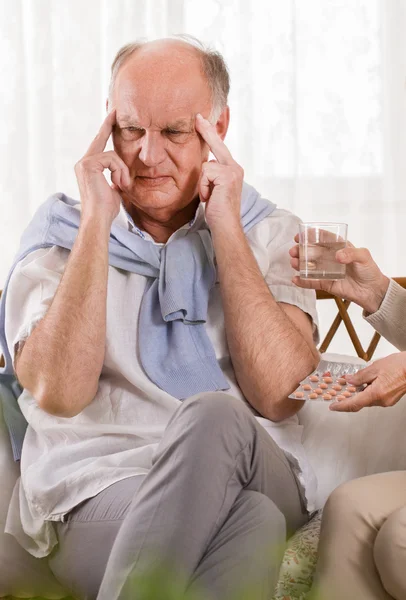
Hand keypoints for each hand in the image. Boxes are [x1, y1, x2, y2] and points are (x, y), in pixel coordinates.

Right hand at [74, 109, 130, 225]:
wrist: (98, 219)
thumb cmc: (106, 210)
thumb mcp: (114, 190)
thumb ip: (116, 177)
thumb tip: (122, 175)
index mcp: (89, 167)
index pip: (99, 144)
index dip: (105, 130)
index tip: (112, 117)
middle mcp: (83, 162)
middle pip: (100, 138)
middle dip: (108, 124)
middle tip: (116, 109)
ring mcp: (84, 162)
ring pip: (113, 155)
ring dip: (123, 171)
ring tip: (122, 185)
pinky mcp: (88, 165)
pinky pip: (113, 160)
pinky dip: (120, 172)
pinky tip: (118, 184)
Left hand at [194, 113, 243, 231]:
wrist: (225, 226)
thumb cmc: (217, 212)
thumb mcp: (213, 189)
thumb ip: (212, 175)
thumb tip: (205, 164)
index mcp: (232, 169)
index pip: (220, 148)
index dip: (210, 134)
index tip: (201, 120)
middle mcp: (235, 167)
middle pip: (217, 144)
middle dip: (207, 131)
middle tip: (197, 117)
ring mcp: (233, 171)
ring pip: (206, 166)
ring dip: (202, 184)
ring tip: (208, 197)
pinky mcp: (228, 175)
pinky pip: (206, 173)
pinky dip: (203, 187)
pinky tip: (209, 198)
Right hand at [289, 234, 389, 313]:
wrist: (372, 291)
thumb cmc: (369, 270)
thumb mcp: (364, 256)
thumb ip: (352, 253)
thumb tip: (338, 256)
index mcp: (338, 247)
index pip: (322, 238)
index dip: (310, 236)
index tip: (299, 236)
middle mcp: (330, 258)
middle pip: (311, 252)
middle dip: (300, 250)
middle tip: (293, 251)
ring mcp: (326, 271)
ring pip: (309, 266)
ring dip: (299, 264)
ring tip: (293, 263)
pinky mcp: (326, 284)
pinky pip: (312, 282)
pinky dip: (303, 281)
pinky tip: (295, 279)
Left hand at [329, 352, 405, 411]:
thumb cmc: (400, 365)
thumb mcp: (375, 367)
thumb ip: (360, 376)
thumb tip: (349, 381)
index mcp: (376, 394)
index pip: (354, 404)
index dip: (341, 406)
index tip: (333, 406)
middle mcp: (382, 401)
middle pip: (360, 402)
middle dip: (349, 397)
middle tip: (339, 390)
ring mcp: (387, 401)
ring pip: (368, 399)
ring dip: (359, 393)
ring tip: (352, 383)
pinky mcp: (391, 399)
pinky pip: (375, 397)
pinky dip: (368, 392)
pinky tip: (366, 383)